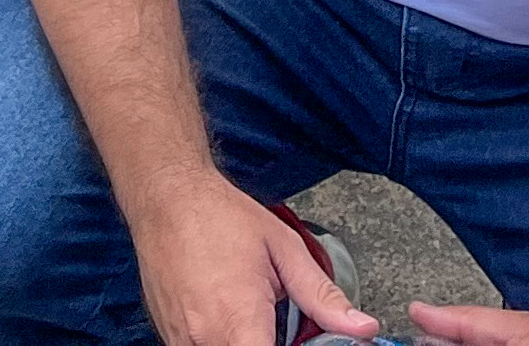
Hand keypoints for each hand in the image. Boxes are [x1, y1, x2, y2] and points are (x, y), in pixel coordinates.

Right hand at [129, 178, 377, 345]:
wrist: (166, 197)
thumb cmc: (219, 216)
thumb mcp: (283, 249)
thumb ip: (323, 296)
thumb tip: (362, 327)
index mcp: (239, 320)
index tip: (297, 339)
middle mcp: (205, 338)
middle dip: (267, 343)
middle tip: (275, 321)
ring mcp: (182, 341)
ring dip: (244, 340)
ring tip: (252, 315)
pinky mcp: (169, 338)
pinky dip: (222, 338)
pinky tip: (227, 312)